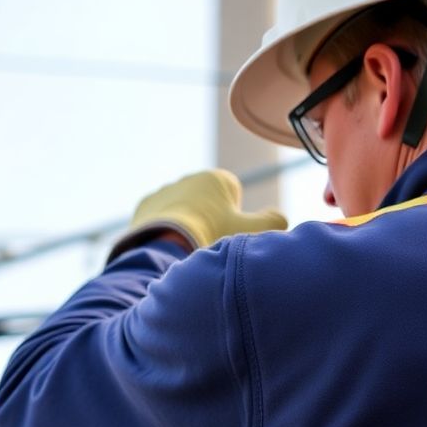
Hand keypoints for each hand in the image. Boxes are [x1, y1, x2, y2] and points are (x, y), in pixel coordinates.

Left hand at [128, 169, 287, 249]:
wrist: (164, 247)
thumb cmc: (212, 237)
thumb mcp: (254, 231)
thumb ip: (275, 221)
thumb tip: (281, 218)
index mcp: (216, 178)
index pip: (234, 196)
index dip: (234, 217)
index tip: (227, 233)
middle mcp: (189, 178)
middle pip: (208, 204)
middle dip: (210, 221)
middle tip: (208, 244)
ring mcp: (164, 191)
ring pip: (185, 211)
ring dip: (188, 225)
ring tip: (187, 247)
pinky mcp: (144, 207)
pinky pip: (162, 220)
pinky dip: (166, 231)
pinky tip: (168, 246)